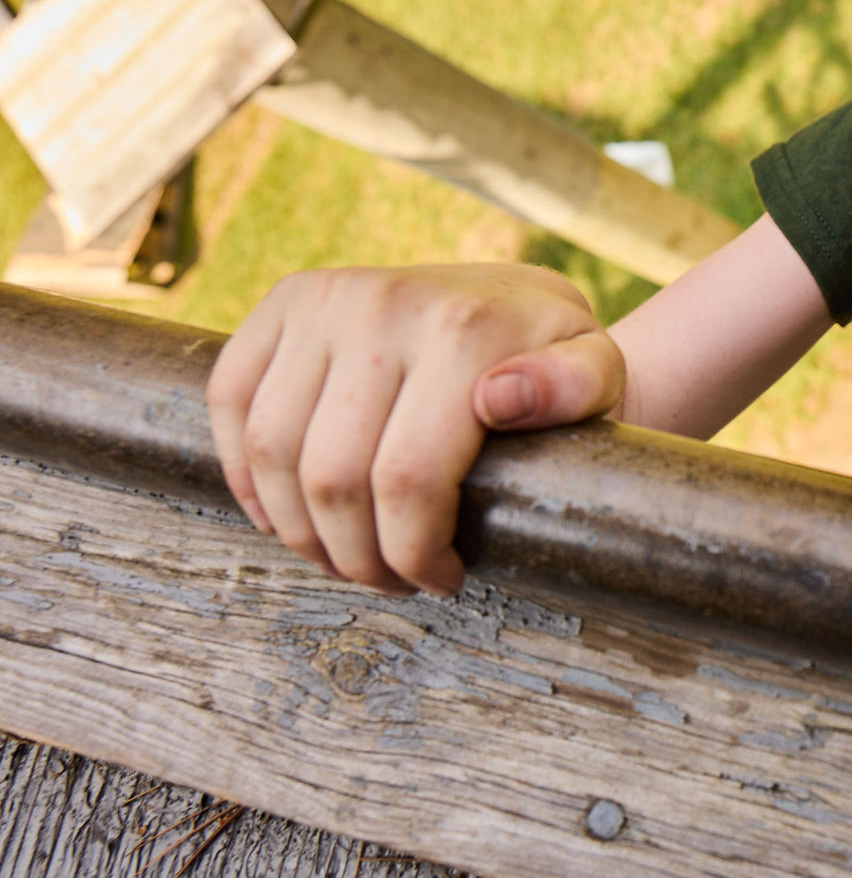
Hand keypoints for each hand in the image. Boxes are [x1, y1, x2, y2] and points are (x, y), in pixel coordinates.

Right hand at [207, 264, 624, 595]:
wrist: (516, 298)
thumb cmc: (555, 358)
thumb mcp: (597, 373)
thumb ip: (573, 387)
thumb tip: (499, 397)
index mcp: (463, 328)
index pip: (406, 481)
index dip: (413, 553)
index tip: (441, 579)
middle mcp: (382, 303)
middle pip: (332, 478)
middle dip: (358, 557)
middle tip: (392, 579)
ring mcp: (325, 298)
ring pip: (270, 453)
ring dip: (299, 530)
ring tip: (346, 556)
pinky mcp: (283, 301)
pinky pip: (229, 401)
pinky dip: (246, 473)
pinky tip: (286, 512)